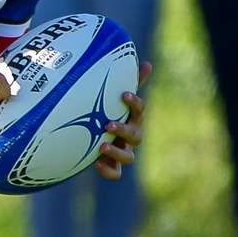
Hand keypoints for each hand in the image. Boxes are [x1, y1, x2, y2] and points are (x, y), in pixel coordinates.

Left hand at [93, 61, 153, 178]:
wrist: (89, 135)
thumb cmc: (105, 110)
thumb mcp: (113, 97)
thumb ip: (128, 82)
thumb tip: (147, 63)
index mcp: (132, 118)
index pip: (139, 110)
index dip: (134, 103)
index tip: (124, 95)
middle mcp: (130, 136)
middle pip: (135, 135)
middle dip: (123, 130)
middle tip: (108, 124)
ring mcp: (122, 152)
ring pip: (128, 157)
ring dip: (116, 152)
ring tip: (101, 146)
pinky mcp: (112, 165)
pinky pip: (115, 173)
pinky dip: (108, 170)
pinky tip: (96, 163)